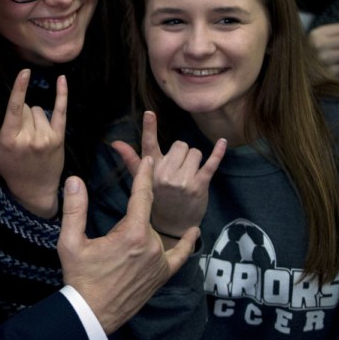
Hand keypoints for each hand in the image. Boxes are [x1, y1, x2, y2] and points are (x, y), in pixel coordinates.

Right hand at [0, 69, 66, 217]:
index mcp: (10, 139)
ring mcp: (45, 138)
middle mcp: (29, 137)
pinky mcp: (58, 138)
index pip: (15, 109)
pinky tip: (61, 79)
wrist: (35, 189)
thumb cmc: (10, 169)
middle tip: (19, 132)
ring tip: (31, 134)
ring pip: (38, 110)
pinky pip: (61, 111)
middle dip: (20, 113)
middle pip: (25, 107)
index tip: (24, 72)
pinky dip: (61, 95)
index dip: (19, 88)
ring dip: (34, 116)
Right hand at [58, 156, 198, 334]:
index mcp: (132, 233)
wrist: (92, 313)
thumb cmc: (80, 277)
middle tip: (108, 243)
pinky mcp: (162, 275)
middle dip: (129, 219)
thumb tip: (74, 180)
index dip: (144, 175)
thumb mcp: (70, 242)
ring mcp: (160, 261)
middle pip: (144, 216)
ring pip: (153, 234)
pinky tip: (192, 231)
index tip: (149, 160)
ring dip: (140, 233)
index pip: (141, 195)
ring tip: (118, 254)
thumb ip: (75, 208)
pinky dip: (186, 243)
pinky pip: (180, 256)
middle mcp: (152, 245)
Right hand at [112, 111, 225, 242]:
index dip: (149, 127)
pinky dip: (218, 152)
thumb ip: (131, 159)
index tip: (149, 113)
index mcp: (151, 170)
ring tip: (188, 175)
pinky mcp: (200, 186)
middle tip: (178, 169)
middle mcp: (165, 174)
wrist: (173, 226)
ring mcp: (183, 180)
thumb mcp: (142, 180)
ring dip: (194, 160)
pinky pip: (211, 164)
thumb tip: (115, 143)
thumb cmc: (157, 199)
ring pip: (194, 152)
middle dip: (182, 154)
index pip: (148, 144)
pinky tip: (223, 142)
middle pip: (180, 145)